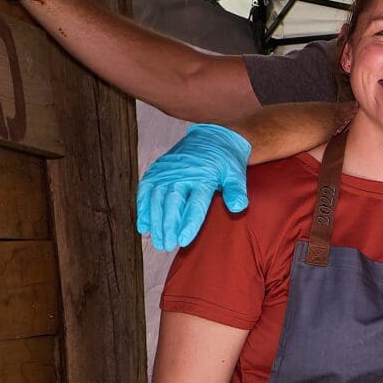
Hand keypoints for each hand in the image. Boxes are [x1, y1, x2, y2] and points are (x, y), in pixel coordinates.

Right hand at [138, 125, 251, 250]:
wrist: (212, 136)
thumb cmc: (226, 161)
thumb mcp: (236, 173)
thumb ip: (236, 190)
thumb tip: (238, 207)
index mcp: (203, 177)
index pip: (195, 205)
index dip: (188, 224)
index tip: (183, 241)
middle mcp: (181, 174)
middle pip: (172, 204)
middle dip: (168, 227)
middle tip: (166, 246)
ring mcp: (166, 172)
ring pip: (156, 200)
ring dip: (155, 222)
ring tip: (157, 242)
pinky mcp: (156, 171)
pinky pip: (145, 191)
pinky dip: (143, 209)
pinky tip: (143, 226)